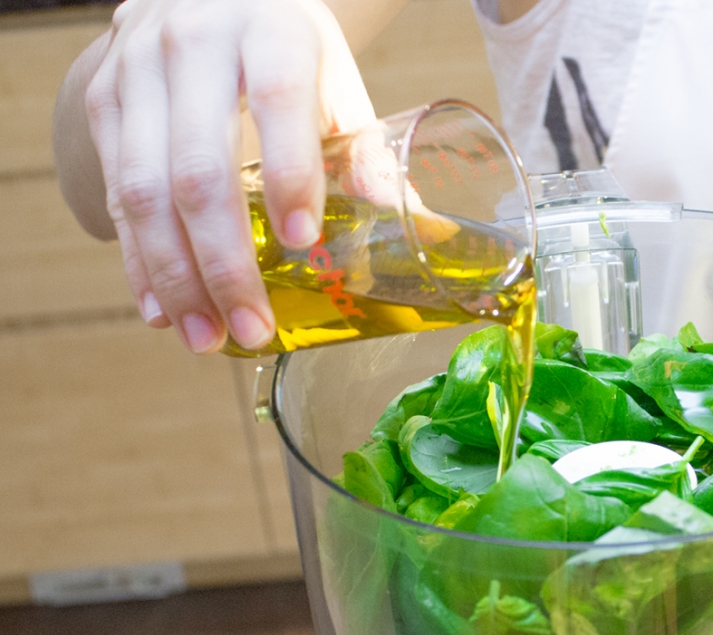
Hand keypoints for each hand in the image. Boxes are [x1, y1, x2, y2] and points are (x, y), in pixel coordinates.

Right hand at [80, 0, 376, 352]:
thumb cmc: (284, 48)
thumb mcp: (333, 81)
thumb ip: (365, 152)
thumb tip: (421, 234)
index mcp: (271, 32)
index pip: (279, 104)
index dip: (289, 176)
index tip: (302, 242)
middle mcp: (194, 45)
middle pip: (200, 170)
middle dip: (225, 263)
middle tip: (254, 329)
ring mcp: (137, 73)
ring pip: (144, 191)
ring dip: (176, 279)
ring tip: (207, 339)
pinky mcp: (105, 103)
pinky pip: (114, 194)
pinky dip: (139, 261)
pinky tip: (164, 311)